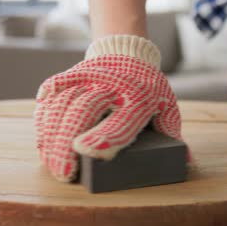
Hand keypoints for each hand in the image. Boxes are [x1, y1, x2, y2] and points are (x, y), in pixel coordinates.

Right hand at [34, 35, 184, 181]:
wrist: (127, 53)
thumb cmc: (148, 90)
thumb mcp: (166, 107)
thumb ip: (171, 132)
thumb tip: (184, 159)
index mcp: (139, 96)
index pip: (121, 119)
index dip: (103, 136)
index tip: (84, 152)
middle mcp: (110, 85)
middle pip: (83, 111)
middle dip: (67, 142)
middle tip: (63, 172)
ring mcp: (87, 79)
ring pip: (62, 104)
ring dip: (51, 136)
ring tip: (51, 165)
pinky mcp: (69, 77)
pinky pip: (51, 96)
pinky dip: (44, 118)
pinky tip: (42, 141)